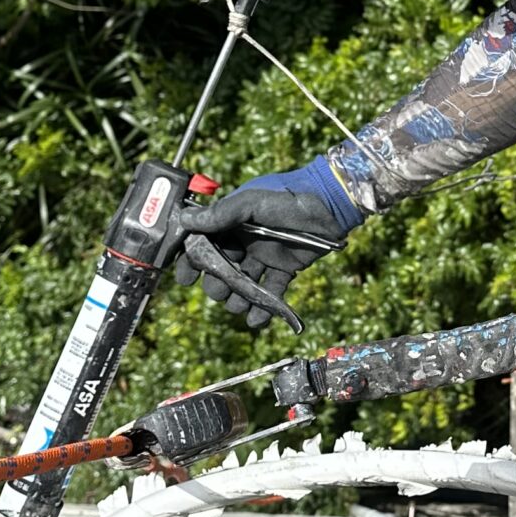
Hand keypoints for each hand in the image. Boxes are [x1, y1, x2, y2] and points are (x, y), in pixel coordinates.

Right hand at [174, 158, 362, 328]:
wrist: (330, 205)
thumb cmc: (288, 197)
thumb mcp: (252, 202)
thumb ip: (221, 214)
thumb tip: (184, 221)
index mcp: (231, 223)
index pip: (203, 245)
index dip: (192, 263)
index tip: (186, 279)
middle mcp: (244, 242)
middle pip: (221, 271)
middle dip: (217, 285)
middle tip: (222, 290)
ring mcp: (264, 257)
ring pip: (243, 285)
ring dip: (238, 300)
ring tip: (241, 306)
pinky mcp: (284, 270)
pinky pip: (270, 293)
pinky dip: (263, 309)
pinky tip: (257, 320)